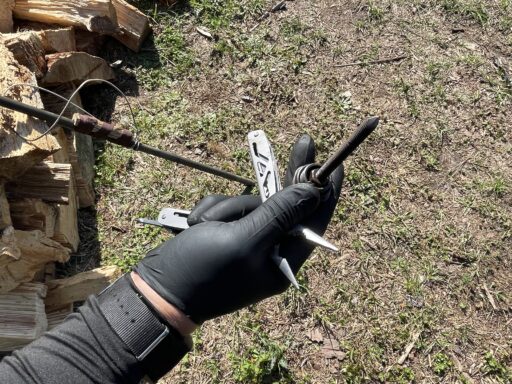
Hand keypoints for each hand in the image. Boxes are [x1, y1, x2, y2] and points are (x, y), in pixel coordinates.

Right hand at [134, 134, 343, 323]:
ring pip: (250, 202)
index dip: (325, 191)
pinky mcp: (224, 232)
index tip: (335, 163)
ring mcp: (245, 240)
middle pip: (286, 205)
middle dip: (283, 179)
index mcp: (283, 260)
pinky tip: (195, 226)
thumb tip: (313, 192)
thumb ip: (279, 213)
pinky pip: (227, 207)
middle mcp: (269, 250)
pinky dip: (212, 211)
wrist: (157, 290)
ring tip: (206, 226)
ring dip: (227, 208)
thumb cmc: (203, 271)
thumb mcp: (244, 240)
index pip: (314, 221)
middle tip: (306, 141)